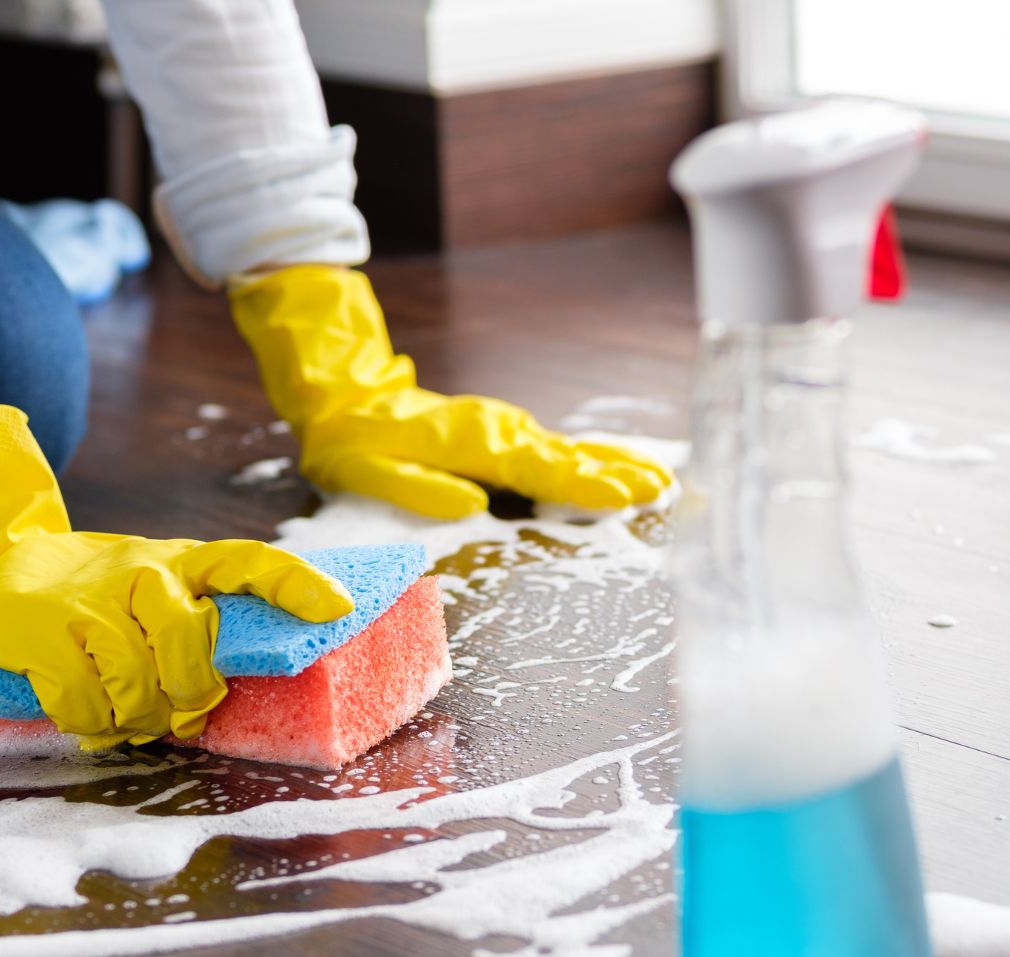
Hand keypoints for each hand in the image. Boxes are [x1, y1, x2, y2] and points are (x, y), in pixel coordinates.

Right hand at [0, 405, 351, 748]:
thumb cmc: (92, 598)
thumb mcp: (151, 592)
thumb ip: (194, 625)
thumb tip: (245, 681)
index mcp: (180, 561)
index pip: (249, 562)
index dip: (295, 585)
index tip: (338, 609)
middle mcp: (142, 573)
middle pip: (190, 647)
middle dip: (190, 696)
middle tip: (180, 715)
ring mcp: (89, 601)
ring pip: (138, 682)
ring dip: (137, 718)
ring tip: (128, 718)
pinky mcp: (40, 633)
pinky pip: (86, 702)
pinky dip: (92, 724)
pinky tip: (89, 718)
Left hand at [229, 265, 673, 519]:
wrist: (346, 398)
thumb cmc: (353, 444)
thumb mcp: (366, 470)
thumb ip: (417, 487)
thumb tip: (470, 505)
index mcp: (471, 444)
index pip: (537, 468)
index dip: (583, 484)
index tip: (623, 495)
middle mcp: (496, 432)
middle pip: (565, 456)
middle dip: (615, 473)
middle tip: (663, 488)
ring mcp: (504, 430)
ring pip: (568, 450)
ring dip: (614, 465)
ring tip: (659, 480)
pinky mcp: (504, 434)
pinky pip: (556, 449)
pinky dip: (593, 458)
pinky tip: (622, 468)